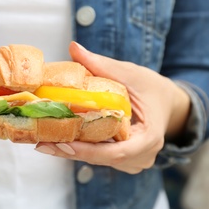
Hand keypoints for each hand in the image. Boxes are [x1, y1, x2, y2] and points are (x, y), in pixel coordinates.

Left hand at [35, 41, 189, 173]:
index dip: (88, 151)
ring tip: (44, 141)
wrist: (166, 102)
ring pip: (98, 160)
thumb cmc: (152, 88)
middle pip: (102, 158)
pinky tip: (59, 139)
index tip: (62, 144)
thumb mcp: (129, 72)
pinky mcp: (123, 159)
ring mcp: (132, 161)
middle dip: (71, 151)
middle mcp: (142, 156)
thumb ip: (101, 64)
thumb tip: (74, 48)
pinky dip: (80, 148)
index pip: (117, 152)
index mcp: (150, 137)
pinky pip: (99, 157)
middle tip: (42, 144)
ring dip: (72, 151)